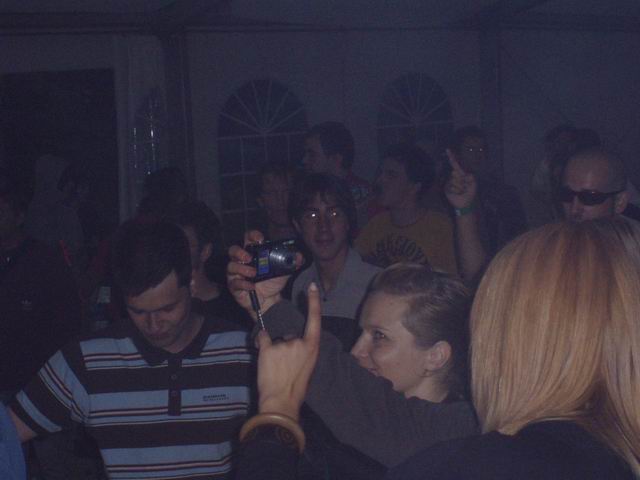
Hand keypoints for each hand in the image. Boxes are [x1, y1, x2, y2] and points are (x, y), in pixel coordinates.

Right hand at [227, 230, 301, 319]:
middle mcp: (242, 261)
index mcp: (253, 253)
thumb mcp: (284, 271)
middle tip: (249, 257)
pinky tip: (252, 286)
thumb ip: (291, 263)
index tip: (260, 239)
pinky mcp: (235, 286)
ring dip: (242, 268)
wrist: (271, 299)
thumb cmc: (273, 281)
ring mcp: (236, 274)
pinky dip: (243, 284)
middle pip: (233, 250)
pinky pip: (234, 283)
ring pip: (231, 266)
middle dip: (239, 252)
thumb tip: (299, 256)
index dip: (252, 236)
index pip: (247, 239)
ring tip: (254, 273)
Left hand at [255, 283, 321, 420]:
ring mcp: (283, 344)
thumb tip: (291, 343)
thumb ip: (302, 351)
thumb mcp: (307, 366)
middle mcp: (299, 342)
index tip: (313, 286)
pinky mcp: (267, 349)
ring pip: (276, 341)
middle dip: (286, 347)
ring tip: (276, 370)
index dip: (313, 302)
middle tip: (284, 367)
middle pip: (290, 335)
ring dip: (274, 352)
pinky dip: (262, 345)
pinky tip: (265, 358)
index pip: (315, 320)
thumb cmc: (296, 388)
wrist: (281, 402)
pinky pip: (263, 340)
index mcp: (312, 347)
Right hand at [444, 148, 476, 209]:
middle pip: (455, 173)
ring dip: (460, 187)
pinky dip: (456, 191)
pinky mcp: (446, 188)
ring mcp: (449, 182)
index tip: (447, 150)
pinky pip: (451, 187)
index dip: (451, 157)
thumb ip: (471, 177)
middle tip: (465, 186)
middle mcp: (454, 177)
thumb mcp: (473, 184)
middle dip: (461, 180)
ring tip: (461, 191)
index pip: (455, 164)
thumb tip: (466, 174)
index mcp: (461, 174)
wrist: (464, 203)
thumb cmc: (469, 193)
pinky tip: (457, 194)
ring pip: (454, 181)